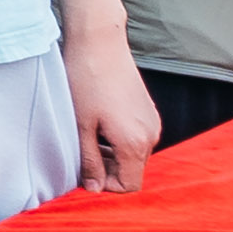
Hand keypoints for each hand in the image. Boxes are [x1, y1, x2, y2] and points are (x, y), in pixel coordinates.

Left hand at [77, 58, 160, 193]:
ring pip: (134, 154)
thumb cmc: (86, 81)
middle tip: (83, 154)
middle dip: (108, 170)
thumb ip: (89, 161)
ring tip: (88, 137)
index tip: (86, 172)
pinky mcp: (148, 110)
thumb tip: (94, 188)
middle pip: (133, 171)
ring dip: (113, 154)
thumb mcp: (81, 126)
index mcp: (135, 143)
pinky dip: (120, 140)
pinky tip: (99, 124)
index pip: (129, 185)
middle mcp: (151, 135)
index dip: (106, 185)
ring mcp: (152, 121)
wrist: (100, 43)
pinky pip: (137, 137)